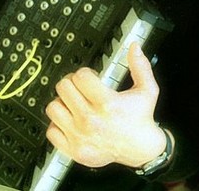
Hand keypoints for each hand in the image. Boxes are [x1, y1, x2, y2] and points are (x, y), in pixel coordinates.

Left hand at [45, 43, 165, 168]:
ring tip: (74, 104)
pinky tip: (71, 121)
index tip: (91, 78)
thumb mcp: (147, 90)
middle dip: (72, 83)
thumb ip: (140, 66)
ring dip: (63, 102)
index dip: (85, 73)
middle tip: (80, 88)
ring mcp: (80, 136)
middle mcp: (91, 120)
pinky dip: (58, 124)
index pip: (80, 76)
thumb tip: (134, 47)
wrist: (140, 149)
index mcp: (107, 104)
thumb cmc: (141, 118)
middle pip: (63, 88)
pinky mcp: (73, 149)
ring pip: (53, 107)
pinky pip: (51, 130)